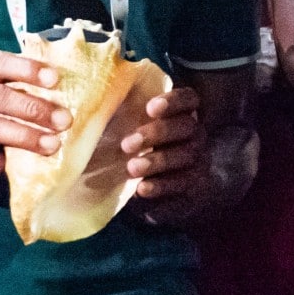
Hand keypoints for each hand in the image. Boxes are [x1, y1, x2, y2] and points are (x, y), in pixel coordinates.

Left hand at [122, 87, 255, 225]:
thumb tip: (94, 107)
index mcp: (181, 114)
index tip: (150, 108)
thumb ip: (123, 116)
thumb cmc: (139, 152)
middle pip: (186, 126)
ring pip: (185, 156)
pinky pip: (183, 185)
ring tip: (132, 168)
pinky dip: (162, 186)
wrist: (161, 195)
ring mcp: (199, 162)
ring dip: (157, 161)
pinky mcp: (195, 188)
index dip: (174, 101)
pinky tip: (142, 189)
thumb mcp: (133, 132)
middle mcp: (195, 136)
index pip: (188, 99)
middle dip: (158, 133)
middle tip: (127, 144)